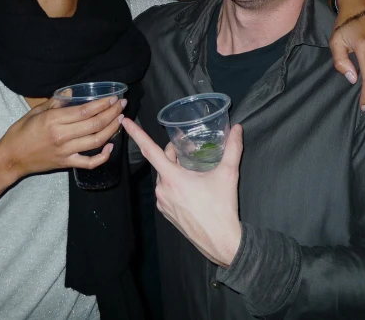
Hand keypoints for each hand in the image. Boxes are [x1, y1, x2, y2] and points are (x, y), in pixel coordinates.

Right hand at [0, 96, 126, 179]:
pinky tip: (111, 147)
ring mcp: (66, 151)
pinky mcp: (67, 163)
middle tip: (121, 105)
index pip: (85, 111)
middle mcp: (62, 135)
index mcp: (53, 120)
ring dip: (111, 130)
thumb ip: (55, 102)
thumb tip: (72, 92)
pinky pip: (89, 162)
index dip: (102, 104)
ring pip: (96, 141)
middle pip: (94, 124)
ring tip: (120, 120)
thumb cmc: (20, 132)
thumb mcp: (35, 112)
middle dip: (111, 114)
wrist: (11, 158)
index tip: (113, 98)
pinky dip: (102, 157)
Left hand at [124, 118, 243, 267]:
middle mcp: (162, 189)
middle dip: (174, 152)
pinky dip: (174, 184)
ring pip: (164, 177)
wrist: (221, 241)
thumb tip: (238, 129)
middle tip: (190, 148)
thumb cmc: (222, 208)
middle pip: (161, 161)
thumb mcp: (228, 174)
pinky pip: (165, 191)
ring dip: (174, 169)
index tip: (125, 122)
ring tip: (192, 168)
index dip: (136, 134)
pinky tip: (190, 186)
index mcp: (172, 178)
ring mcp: (162, 203)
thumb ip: (233, 148)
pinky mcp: (166, 213)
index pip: (149, 150)